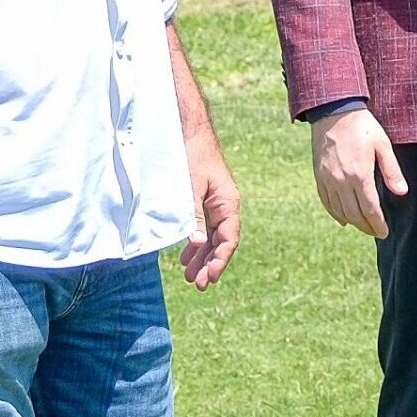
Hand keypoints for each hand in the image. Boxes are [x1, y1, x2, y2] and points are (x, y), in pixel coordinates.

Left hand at [181, 132, 240, 290]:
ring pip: (211, 237)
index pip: (229, 239)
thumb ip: (194, 216)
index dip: (220, 260)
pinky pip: (203, 228)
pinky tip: (186, 256)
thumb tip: (199, 245)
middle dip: (210, 264)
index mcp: (228, 203)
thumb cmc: (192, 156)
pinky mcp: (203, 201)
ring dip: (202, 257)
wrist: (188, 131)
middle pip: (221, 242)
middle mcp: (224, 206)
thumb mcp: (191, 188)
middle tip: (197, 284)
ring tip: (189, 276)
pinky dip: (196, 243)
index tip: (209, 278)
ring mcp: (214, 204)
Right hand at [311, 107, 407, 238]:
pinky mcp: (318, 176)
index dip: (377, 224)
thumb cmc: (363, 127)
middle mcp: (341, 181)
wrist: (334, 112)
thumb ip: (392, 171)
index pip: (370, 209)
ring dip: (352, 222)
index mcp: (359, 174)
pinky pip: (326, 201)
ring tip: (364, 226)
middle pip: (354, 214)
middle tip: (376, 232)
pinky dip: (335, 214)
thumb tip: (401, 193)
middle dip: (366, 227)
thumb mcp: (382, 145)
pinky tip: (343, 219)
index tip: (384, 232)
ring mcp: (327, 179)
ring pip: (339, 211)